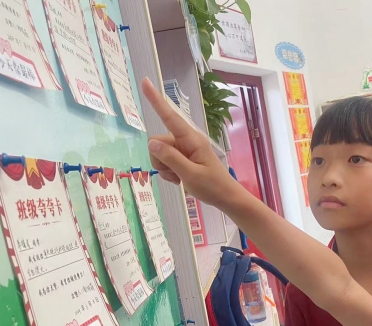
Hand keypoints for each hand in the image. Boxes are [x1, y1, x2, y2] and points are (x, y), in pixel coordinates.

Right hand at [141, 77, 239, 206]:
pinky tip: (179, 180)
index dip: (156, 100)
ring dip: (165, 168)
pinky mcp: (183, 158)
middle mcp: (186, 140)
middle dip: (160, 159)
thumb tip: (152, 142)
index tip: (145, 82)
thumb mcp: (190, 175)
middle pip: (158, 141)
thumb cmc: (212, 186)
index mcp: (191, 140)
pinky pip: (165, 161)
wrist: (226, 198)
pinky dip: (168, 173)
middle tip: (175, 174)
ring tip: (180, 178)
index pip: (170, 117)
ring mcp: (184, 149)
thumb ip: (170, 158)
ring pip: (159, 153)